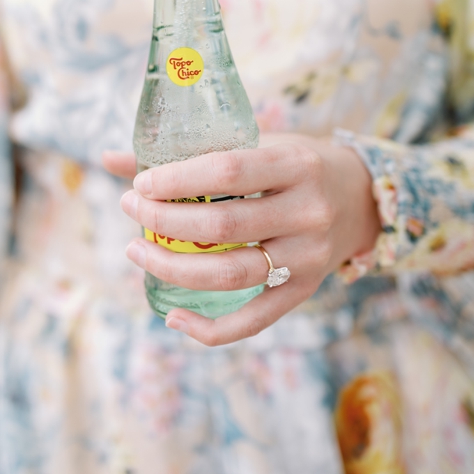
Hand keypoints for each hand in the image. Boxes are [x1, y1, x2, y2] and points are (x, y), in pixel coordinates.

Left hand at [101, 133, 380, 345]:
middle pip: (225, 227)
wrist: (362, 197)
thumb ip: (193, 153)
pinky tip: (172, 317)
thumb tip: (110, 158)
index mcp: (298, 164)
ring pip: (231, 275)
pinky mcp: (305, 290)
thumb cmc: (298, 164)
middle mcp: (309, 212)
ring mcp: (310, 257)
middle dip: (165, 220)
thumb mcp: (260, 145)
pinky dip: (209, 328)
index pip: (229, 171)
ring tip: (137, 251)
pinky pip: (253, 321)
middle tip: (131, 209)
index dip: (178, 179)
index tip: (141, 183)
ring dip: (173, 268)